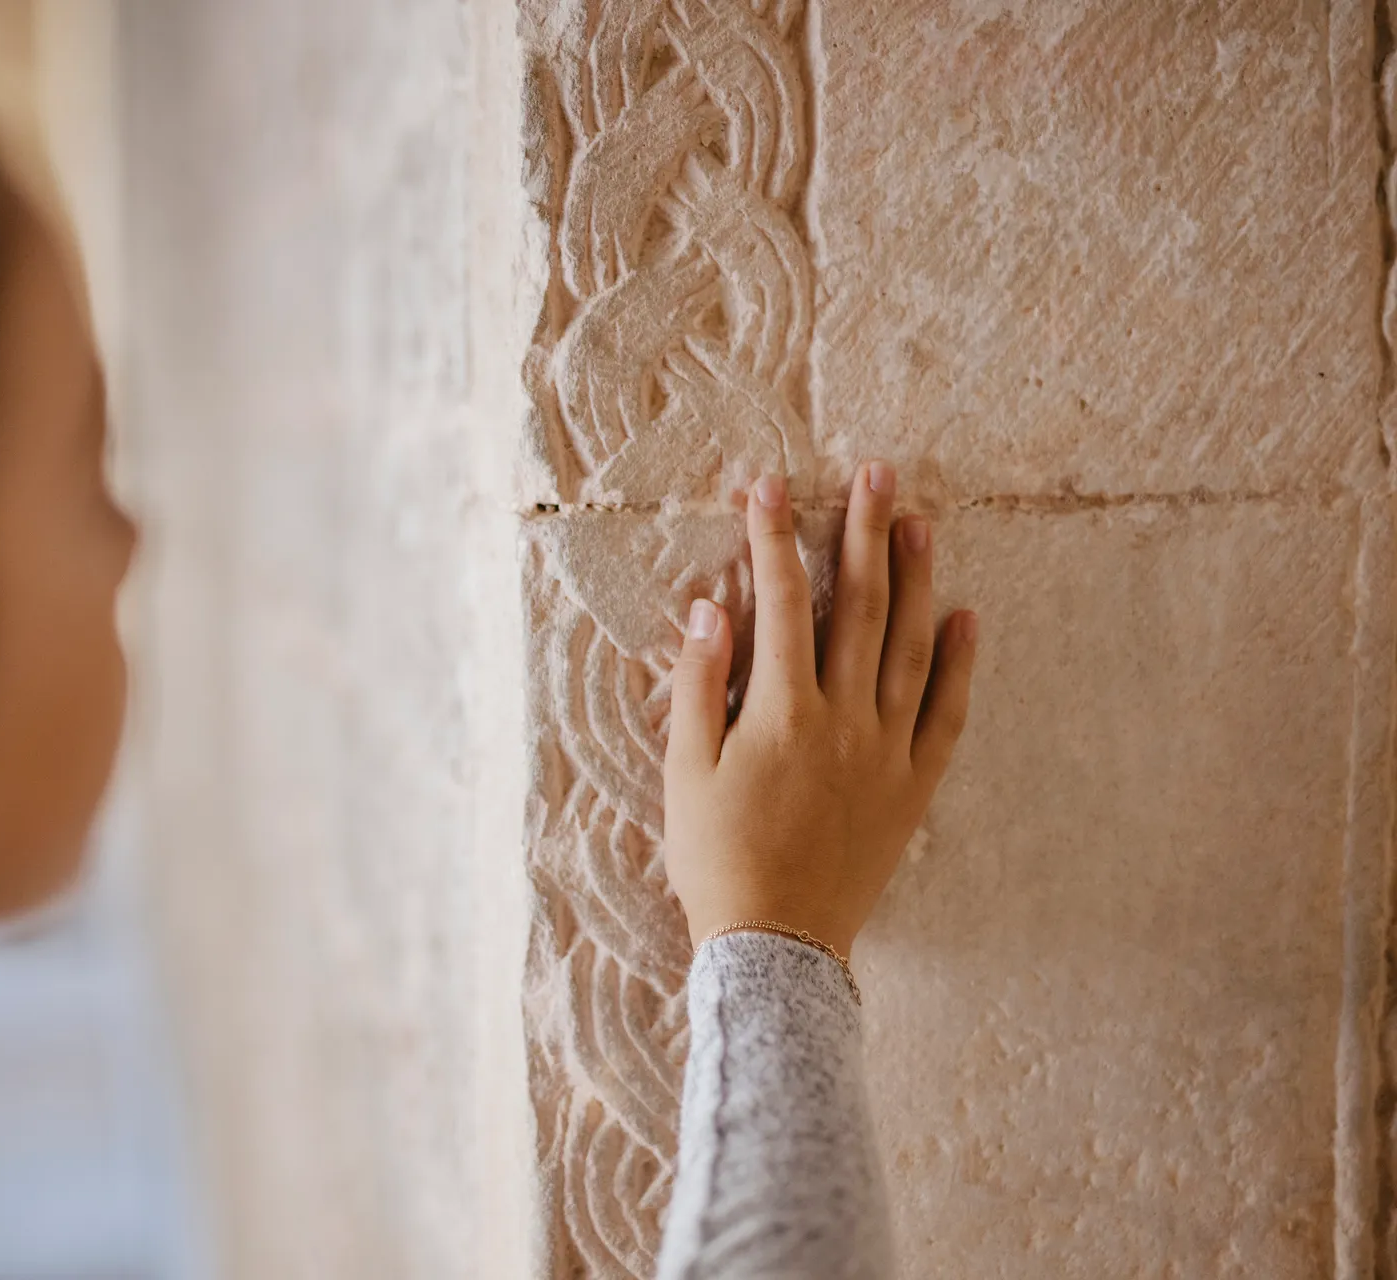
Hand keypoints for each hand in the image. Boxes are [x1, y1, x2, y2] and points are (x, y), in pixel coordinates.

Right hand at [662, 461, 977, 956]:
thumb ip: (698, 687)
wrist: (776, 944)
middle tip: (875, 473)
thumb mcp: (684, 773)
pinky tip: (964, 619)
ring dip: (915, 580)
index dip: (773, 539)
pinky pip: (945, 714)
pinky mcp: (912, 786)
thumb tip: (709, 611)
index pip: (779, 604)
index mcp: (780, 713)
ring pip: (908, 647)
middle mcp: (842, 720)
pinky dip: (957, 664)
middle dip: (862, 533)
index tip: (769, 486)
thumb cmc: (715, 859)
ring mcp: (885, 752)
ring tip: (919, 522)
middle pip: (857, 607)